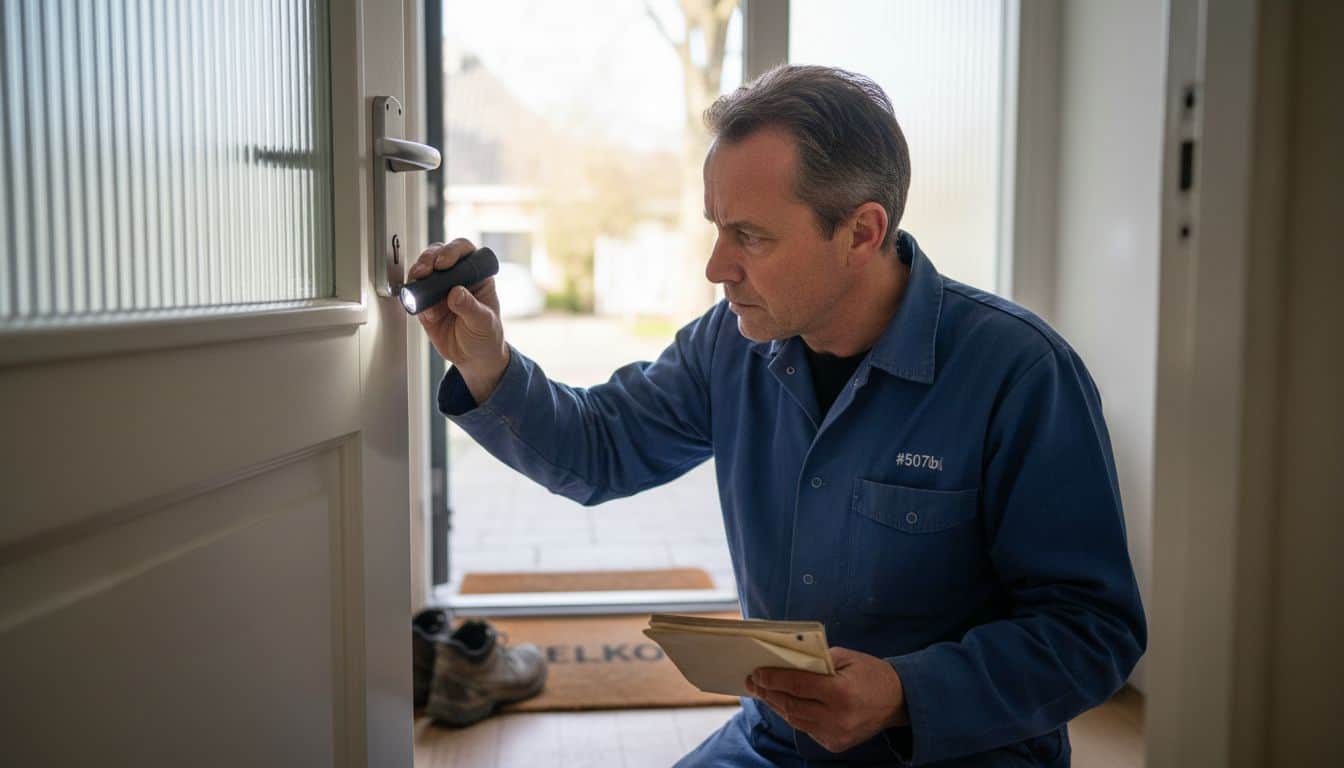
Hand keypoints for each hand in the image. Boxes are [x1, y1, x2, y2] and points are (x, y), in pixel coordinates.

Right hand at [408, 238, 509, 401]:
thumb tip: (456, 292)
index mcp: (477, 275)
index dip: (453, 251)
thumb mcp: (484, 323)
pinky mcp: (426, 303)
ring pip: (424, 270)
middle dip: (429, 258)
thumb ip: (471, 308)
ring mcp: (439, 289)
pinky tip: (419, 305)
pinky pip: (414, 293)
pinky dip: (412, 295)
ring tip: (418, 282)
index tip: (444, 263)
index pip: (464, 251)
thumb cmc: (486, 336)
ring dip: (417, 272)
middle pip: (439, 255)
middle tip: (425, 271)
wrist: (473, 358)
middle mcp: (457, 277)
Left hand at [745, 647, 907, 753]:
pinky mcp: (835, 744)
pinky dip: (793, 715)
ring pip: (795, 720)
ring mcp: (835, 735)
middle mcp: (837, 718)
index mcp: (840, 693)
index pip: (797, 685)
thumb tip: (784, 661)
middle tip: (753, 682)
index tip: (756, 673)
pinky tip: (783, 704)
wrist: (898, 701)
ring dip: (777, 705)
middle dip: (769, 693)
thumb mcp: (846, 657)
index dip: (773, 679)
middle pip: (791, 706)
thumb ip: (816, 659)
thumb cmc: (870, 673)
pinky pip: (806, 728)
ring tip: (763, 692)